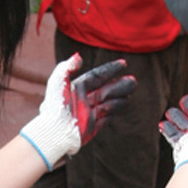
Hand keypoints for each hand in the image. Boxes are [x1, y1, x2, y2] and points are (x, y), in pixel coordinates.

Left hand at [19, 55, 136, 169]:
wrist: (54, 131)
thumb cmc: (54, 105)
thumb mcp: (57, 82)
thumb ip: (67, 67)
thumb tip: (79, 56)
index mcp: (77, 88)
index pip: (97, 76)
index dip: (110, 70)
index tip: (124, 64)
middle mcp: (84, 100)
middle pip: (106, 89)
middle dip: (120, 84)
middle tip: (133, 80)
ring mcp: (88, 113)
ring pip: (109, 103)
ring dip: (120, 98)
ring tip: (130, 93)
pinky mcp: (91, 127)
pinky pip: (106, 119)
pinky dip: (114, 112)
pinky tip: (123, 104)